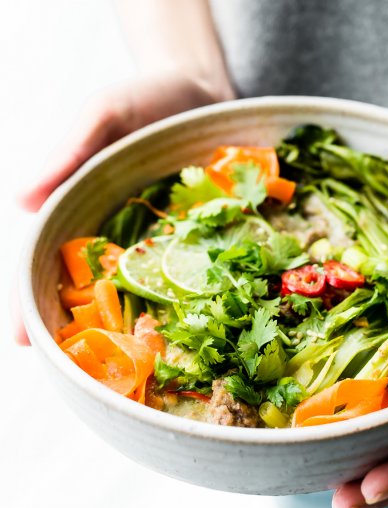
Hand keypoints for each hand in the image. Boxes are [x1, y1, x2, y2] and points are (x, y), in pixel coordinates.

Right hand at [14, 73, 234, 343]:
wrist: (203, 91)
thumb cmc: (145, 99)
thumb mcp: (104, 113)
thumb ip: (70, 151)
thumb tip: (20, 200)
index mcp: (84, 209)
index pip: (47, 260)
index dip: (30, 298)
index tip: (21, 339)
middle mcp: (121, 235)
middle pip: (92, 288)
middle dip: (80, 329)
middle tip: (75, 373)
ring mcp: (162, 239)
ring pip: (143, 290)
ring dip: (137, 328)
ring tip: (137, 369)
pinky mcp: (199, 236)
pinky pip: (196, 271)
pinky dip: (192, 299)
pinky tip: (200, 328)